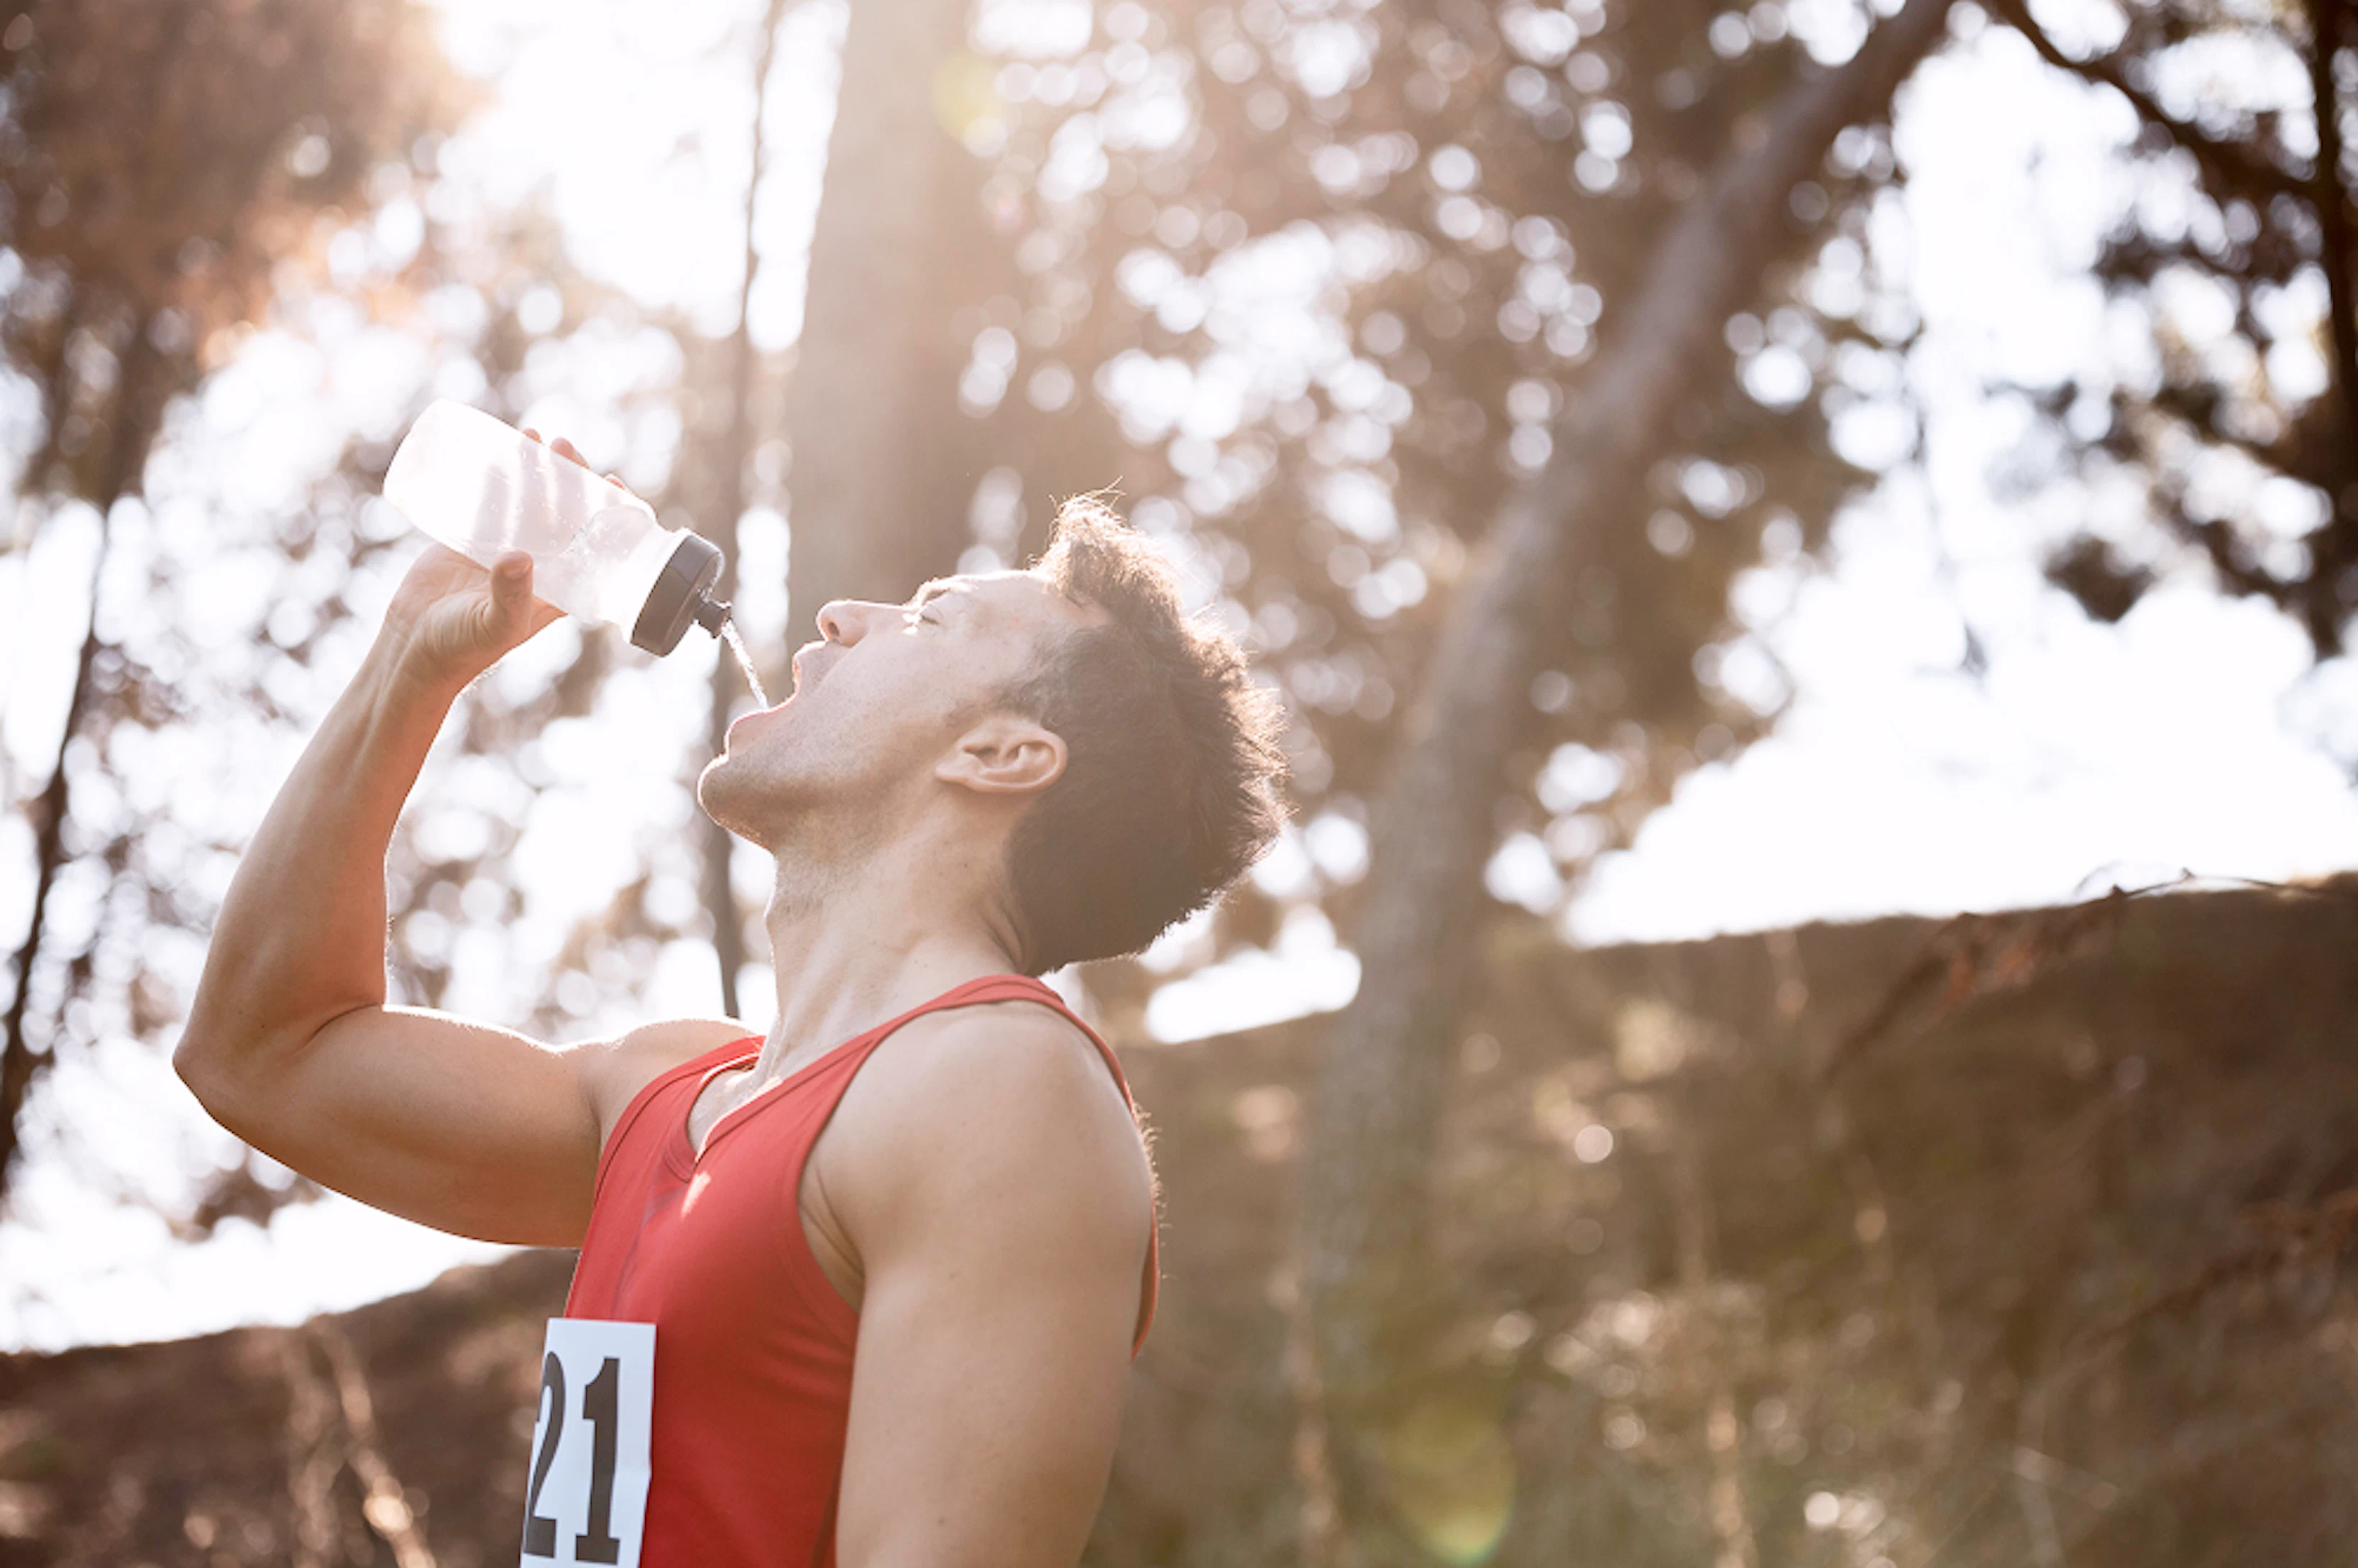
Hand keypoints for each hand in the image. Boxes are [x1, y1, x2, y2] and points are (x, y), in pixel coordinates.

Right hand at [377, 431, 622, 693]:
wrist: (411, 648)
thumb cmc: (462, 647)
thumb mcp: (494, 624)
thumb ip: (510, 595)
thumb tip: (519, 557)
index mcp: (558, 587)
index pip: (592, 544)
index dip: (605, 514)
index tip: (611, 482)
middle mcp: (537, 567)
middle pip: (561, 513)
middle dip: (567, 478)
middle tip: (563, 445)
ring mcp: (503, 551)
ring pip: (525, 502)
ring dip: (533, 470)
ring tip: (535, 437)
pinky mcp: (469, 543)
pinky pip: (488, 504)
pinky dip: (495, 478)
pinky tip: (498, 451)